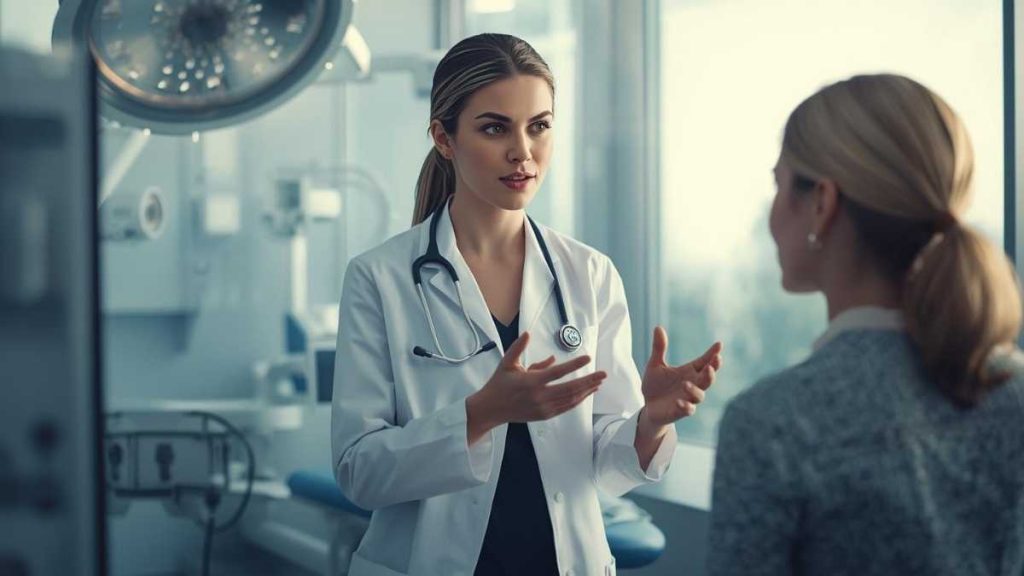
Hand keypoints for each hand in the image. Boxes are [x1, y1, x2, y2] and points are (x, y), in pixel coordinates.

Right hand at [466, 332, 606, 443]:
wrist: (491, 409)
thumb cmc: (499, 384)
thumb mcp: (507, 362)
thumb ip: (518, 347)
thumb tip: (529, 334)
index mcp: (531, 382)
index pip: (558, 372)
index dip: (574, 365)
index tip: (588, 358)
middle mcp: (539, 396)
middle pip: (570, 388)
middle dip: (589, 380)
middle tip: (603, 374)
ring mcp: (543, 408)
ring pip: (570, 399)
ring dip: (586, 391)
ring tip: (598, 382)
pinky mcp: (545, 415)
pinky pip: (566, 407)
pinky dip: (578, 400)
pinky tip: (585, 394)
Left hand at [640, 326, 721, 429]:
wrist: (648, 406)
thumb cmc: (656, 385)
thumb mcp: (654, 365)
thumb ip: (659, 348)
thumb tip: (658, 327)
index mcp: (689, 371)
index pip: (704, 361)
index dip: (712, 354)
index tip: (719, 344)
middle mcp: (692, 384)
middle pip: (707, 378)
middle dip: (712, 371)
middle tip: (713, 362)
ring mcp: (687, 398)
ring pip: (699, 395)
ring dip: (695, 389)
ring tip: (686, 383)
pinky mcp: (679, 411)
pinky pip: (688, 410)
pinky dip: (686, 406)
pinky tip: (679, 402)